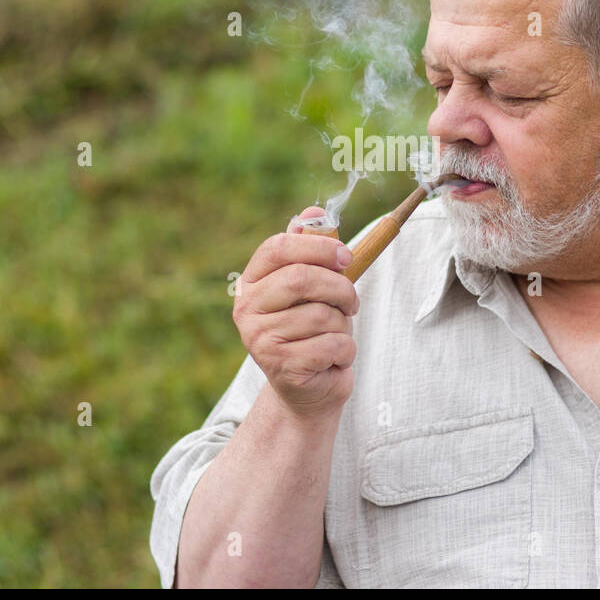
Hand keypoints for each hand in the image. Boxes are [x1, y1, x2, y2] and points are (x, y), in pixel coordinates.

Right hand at [232, 206, 359, 421]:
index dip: (318, 246)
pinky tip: (333, 359)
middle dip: (340, 287)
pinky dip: (345, 351)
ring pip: (321, 315)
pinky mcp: (281, 367)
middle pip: (301, 278)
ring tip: (336, 335)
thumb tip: (315, 211)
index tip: (346, 257)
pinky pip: (330, 345)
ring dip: (344, 325)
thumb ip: (313, 249)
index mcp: (252, 282)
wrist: (309, 388)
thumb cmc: (312, 329)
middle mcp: (247, 310)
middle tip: (352, 303)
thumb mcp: (315, 286)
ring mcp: (259, 340)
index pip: (278, 247)